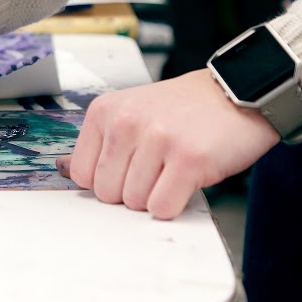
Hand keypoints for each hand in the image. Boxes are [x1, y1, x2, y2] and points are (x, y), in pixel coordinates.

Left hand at [58, 69, 280, 219]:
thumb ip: (101, 142)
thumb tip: (64, 171)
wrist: (236, 93)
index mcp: (105, 111)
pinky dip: (174, 205)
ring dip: (156, 197)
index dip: (107, 181)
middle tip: (157, 170)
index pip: (81, 174)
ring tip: (174, 169)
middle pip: (106, 193)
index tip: (130, 169)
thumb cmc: (184, 110)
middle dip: (131, 192)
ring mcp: (157, 139)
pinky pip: (162, 208)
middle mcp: (126, 122)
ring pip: (135, 203)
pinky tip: (187, 181)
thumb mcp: (132, 112)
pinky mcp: (188, 159)